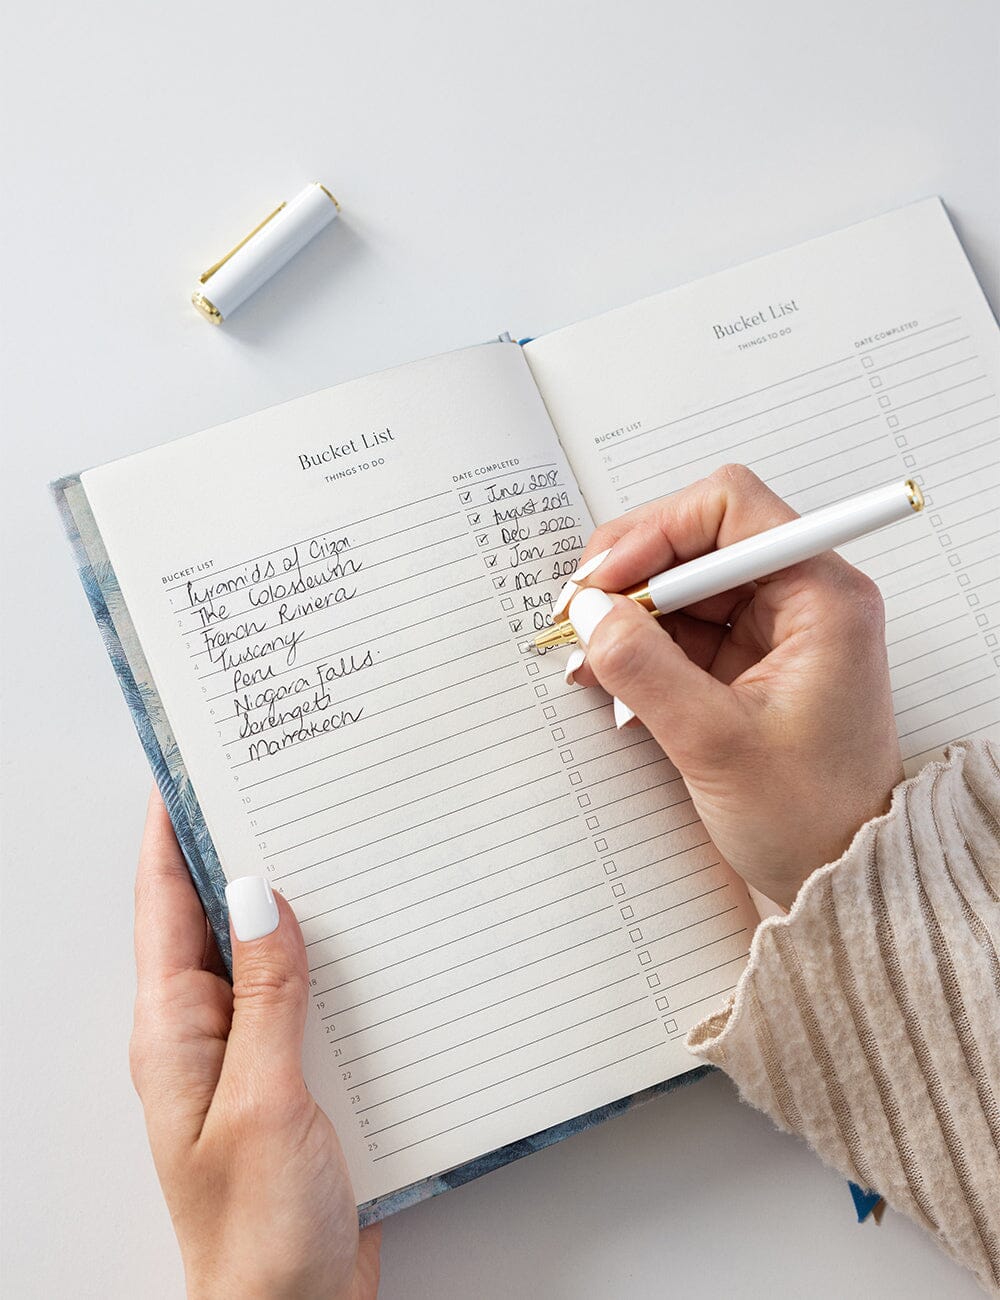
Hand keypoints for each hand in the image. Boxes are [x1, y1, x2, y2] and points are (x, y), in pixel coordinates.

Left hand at [129, 790, 380, 1298]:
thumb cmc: (258, 1232)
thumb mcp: (262, 1100)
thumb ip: (266, 994)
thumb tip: (258, 892)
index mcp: (174, 1030)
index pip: (164, 904)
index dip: (169, 829)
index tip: (187, 762)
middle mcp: (207, 1032)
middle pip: (214, 915)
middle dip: (238, 845)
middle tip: (275, 780)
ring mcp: (254, 1053)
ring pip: (269, 949)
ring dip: (294, 897)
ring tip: (330, 834)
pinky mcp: (299, 1074)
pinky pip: (311, 993)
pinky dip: (334, 954)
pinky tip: (372, 931)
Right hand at [565, 465, 903, 908]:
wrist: (843, 878)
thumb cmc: (810, 818)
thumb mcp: (715, 743)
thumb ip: (644, 669)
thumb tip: (589, 612)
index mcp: (822, 597)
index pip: (730, 509)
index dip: (656, 533)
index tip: (606, 582)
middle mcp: (804, 598)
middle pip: (699, 540)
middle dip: (633, 577)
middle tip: (580, 617)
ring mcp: (777, 629)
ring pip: (685, 586)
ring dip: (631, 617)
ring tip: (590, 662)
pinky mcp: (752, 661)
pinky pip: (686, 629)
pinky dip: (644, 648)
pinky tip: (615, 684)